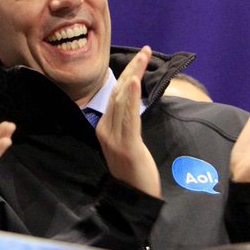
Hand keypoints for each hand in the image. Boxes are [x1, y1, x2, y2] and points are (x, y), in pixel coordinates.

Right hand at [96, 46, 160, 197]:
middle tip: (145, 50)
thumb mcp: (126, 144)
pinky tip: (135, 82)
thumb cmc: (134, 173)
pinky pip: (129, 118)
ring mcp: (115, 138)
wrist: (134, 199)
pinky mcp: (127, 146)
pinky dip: (132, 97)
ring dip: (134, 76)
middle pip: (118, 93)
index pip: (115, 95)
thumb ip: (125, 125)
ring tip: (143, 57)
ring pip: (123, 100)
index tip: (139, 58)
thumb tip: (132, 105)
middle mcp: (105, 131)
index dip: (127, 75)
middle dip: (132, 69)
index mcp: (103, 129)